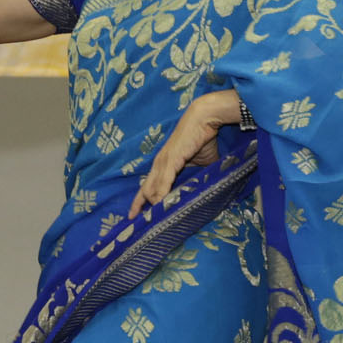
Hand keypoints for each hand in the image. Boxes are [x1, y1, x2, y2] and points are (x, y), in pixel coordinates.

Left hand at [129, 89, 242, 217]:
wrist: (204, 119)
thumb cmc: (202, 137)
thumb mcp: (202, 162)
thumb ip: (200, 175)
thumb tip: (208, 189)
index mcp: (164, 164)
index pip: (149, 185)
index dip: (141, 200)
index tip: (134, 215)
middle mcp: (159, 164)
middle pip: (145, 189)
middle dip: (139, 206)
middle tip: (137, 223)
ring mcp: (163, 162)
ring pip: (152, 188)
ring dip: (152, 204)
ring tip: (151, 220)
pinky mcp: (170, 160)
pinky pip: (163, 181)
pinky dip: (161, 194)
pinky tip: (160, 206)